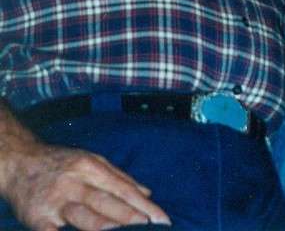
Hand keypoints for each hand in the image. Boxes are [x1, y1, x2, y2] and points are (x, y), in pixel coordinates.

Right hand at [4, 138, 170, 230]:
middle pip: (106, 202)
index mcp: (91, 167)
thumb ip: (120, 178)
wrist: (20, 162)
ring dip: (105, 226)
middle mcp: (74, 183)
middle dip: (129, 216)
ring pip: (84, 217)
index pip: (123, 189)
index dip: (144, 205)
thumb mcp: (92, 161)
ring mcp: (56, 201)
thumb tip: (147, 194)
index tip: (162, 218)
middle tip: (149, 226)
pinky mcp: (37, 218)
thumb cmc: (62, 164)